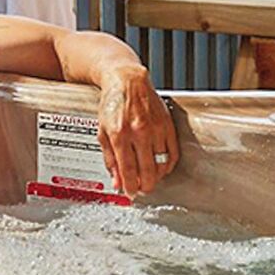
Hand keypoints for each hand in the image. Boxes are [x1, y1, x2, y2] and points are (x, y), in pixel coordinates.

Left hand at [97, 64, 177, 197]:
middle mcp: (139, 131)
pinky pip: (172, 152)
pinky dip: (168, 164)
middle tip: (142, 189)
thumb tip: (117, 182)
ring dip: (156, 176)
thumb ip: (110, 159)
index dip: (130, 186)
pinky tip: (161, 167)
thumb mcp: (102, 132)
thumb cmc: (113, 104)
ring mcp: (155, 128)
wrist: (127, 81)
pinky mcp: (167, 124)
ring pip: (161, 163)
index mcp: (119, 134)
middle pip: (147, 170)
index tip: (130, 193)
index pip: (127, 169)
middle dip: (145, 185)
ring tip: (150, 179)